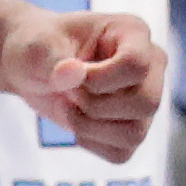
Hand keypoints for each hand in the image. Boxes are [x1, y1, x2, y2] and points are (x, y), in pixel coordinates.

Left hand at [0, 5, 164, 161]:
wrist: (33, 67)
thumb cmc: (41, 47)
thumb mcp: (41, 47)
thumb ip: (56, 61)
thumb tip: (71, 76)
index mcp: (134, 33)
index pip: (136, 65)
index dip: (98, 80)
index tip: (66, 73)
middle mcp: (151, 64)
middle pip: (146, 102)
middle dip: (95, 106)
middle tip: (70, 93)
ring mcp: (145, 96)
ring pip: (135, 133)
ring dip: (90, 128)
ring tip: (69, 108)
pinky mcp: (133, 125)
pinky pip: (122, 152)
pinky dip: (92, 144)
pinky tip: (77, 121)